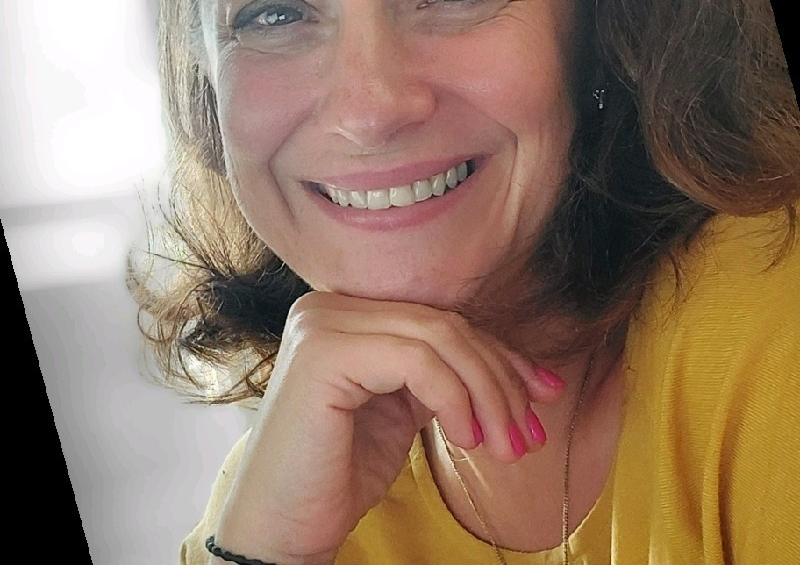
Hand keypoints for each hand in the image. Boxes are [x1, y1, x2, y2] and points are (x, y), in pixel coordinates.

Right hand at [213, 292, 563, 564]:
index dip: (499, 355)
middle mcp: (329, 306)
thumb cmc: (339, 473)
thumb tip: (527, 376)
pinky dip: (454, 397)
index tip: (544, 393)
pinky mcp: (324, 352)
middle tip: (529, 434)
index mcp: (346, 313)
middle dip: (501, 379)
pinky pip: (417, 360)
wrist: (282, 528)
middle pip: (444, 325)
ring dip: (488, 393)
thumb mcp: (405, 410)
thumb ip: (445, 377)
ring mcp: (323, 323)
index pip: (439, 321)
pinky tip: (464, 438)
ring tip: (505, 446)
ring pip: (438, 337)